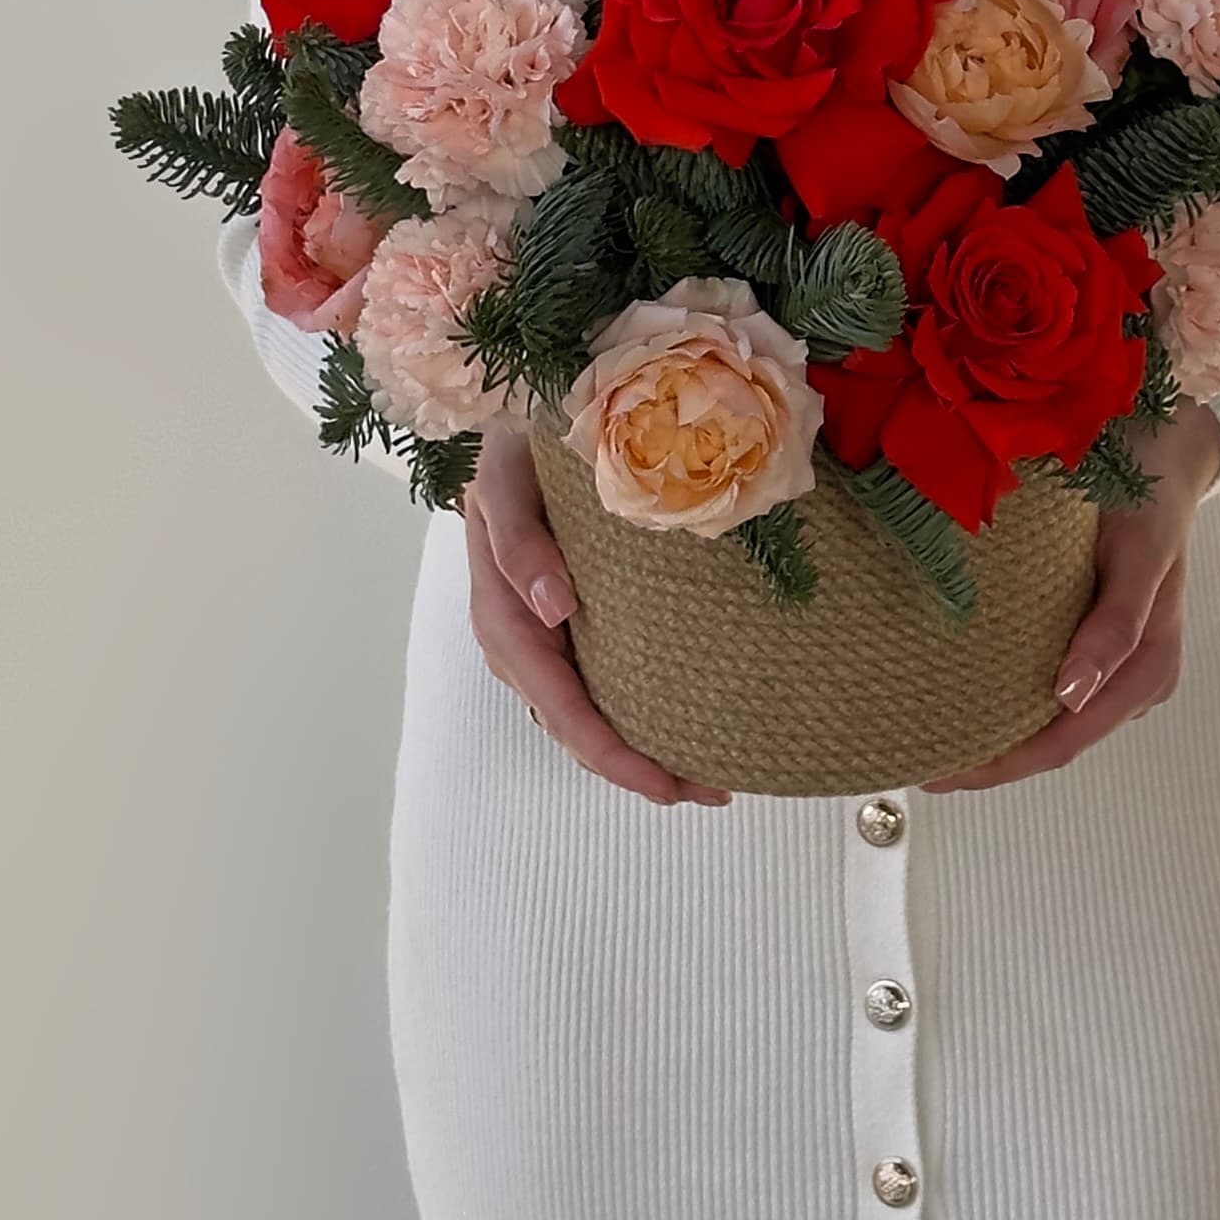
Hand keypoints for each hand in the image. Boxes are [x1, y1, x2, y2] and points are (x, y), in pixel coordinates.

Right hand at [463, 420, 731, 807]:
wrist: (509, 427)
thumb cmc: (510, 452)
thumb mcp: (506, 483)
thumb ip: (519, 543)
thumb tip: (553, 609)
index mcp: (504, 623)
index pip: (561, 710)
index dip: (613, 756)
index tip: (670, 784)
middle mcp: (522, 645)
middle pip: (578, 730)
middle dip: (640, 770)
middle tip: (715, 792)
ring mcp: (543, 641)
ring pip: (588, 716)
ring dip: (642, 751)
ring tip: (710, 775)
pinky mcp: (565, 626)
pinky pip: (596, 685)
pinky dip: (635, 714)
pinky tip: (680, 717)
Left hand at [919, 396, 1219, 788]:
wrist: (1162, 447)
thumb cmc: (1151, 496)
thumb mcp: (1140, 552)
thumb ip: (1116, 624)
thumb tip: (1070, 696)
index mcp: (1148, 667)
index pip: (1066, 738)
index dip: (1004, 763)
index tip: (942, 770)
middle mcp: (1128, 677)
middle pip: (1052, 740)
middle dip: (990, 760)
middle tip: (919, 765)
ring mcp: (1109, 661)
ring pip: (1045, 719)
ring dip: (993, 733)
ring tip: (929, 737)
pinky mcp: (1087, 637)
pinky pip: (1041, 681)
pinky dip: (1003, 695)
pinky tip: (959, 693)